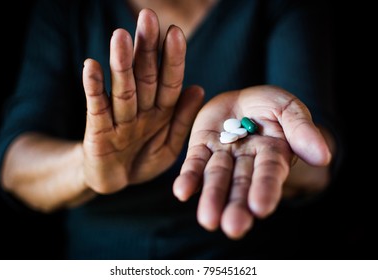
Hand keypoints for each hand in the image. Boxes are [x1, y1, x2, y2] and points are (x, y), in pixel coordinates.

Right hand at [82, 9, 203, 192]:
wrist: (116, 181)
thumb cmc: (144, 159)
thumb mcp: (169, 145)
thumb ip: (182, 119)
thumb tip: (198, 88)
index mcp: (161, 111)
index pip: (169, 82)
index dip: (173, 59)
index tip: (175, 33)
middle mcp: (140, 110)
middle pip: (145, 77)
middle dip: (147, 49)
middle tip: (147, 17)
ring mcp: (117, 119)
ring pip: (123, 89)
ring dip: (121, 65)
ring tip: (120, 37)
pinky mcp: (97, 131)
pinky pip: (96, 108)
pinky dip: (94, 89)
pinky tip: (91, 66)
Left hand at [173, 85, 331, 238]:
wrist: (244, 99)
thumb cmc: (271, 106)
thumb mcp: (290, 110)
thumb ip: (303, 130)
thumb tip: (323, 157)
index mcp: (272, 154)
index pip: (269, 174)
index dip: (265, 189)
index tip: (261, 208)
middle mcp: (246, 161)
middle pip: (240, 184)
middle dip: (236, 205)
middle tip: (233, 227)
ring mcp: (222, 156)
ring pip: (216, 178)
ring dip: (211, 198)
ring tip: (208, 220)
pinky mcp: (201, 147)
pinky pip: (194, 164)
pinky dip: (189, 178)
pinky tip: (182, 192)